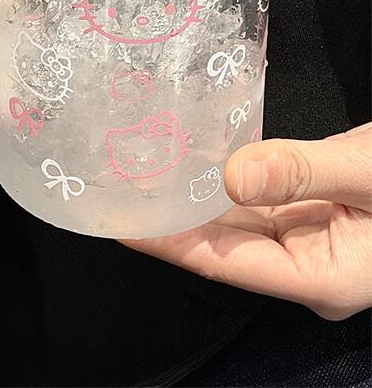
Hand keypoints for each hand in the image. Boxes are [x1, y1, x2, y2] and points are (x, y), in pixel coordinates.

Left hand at [122, 122, 371, 319]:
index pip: (225, 263)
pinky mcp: (311, 212)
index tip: (119, 224)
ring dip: (189, 198)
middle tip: (113, 191)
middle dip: (168, 219)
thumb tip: (229, 175)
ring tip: (136, 175)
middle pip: (222, 244)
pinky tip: (186, 162)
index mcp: (325, 276)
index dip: (168, 243)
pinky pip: (255, 200)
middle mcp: (309, 265)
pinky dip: (219, 183)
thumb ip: (304, 172)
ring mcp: (310, 240)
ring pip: (234, 221)